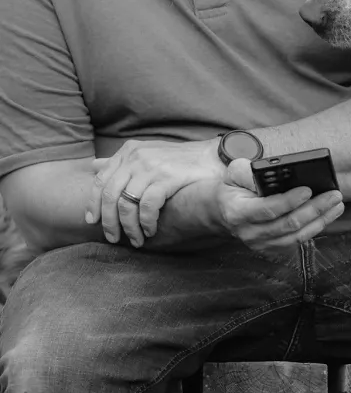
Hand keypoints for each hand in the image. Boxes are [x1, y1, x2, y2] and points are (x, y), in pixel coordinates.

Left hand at [87, 138, 223, 246]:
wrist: (215, 157)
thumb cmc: (183, 159)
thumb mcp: (148, 153)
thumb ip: (122, 162)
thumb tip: (94, 165)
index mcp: (129, 152)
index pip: (101, 180)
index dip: (93, 203)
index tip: (93, 221)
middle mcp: (136, 158)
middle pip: (110, 195)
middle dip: (109, 221)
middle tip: (113, 238)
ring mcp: (150, 167)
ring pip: (127, 204)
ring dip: (129, 227)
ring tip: (135, 240)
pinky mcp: (166, 178)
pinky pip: (147, 206)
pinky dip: (146, 222)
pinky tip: (150, 231)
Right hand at [215, 159, 344, 254]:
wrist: (223, 210)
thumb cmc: (234, 187)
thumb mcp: (234, 173)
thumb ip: (249, 171)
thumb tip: (272, 172)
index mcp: (238, 212)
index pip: (268, 210)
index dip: (289, 201)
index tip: (308, 189)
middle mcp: (249, 232)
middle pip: (288, 224)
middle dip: (315, 209)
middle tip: (334, 195)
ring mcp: (261, 244)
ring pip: (297, 236)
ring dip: (321, 220)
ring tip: (337, 205)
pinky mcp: (272, 248)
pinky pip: (298, 241)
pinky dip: (316, 228)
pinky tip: (328, 215)